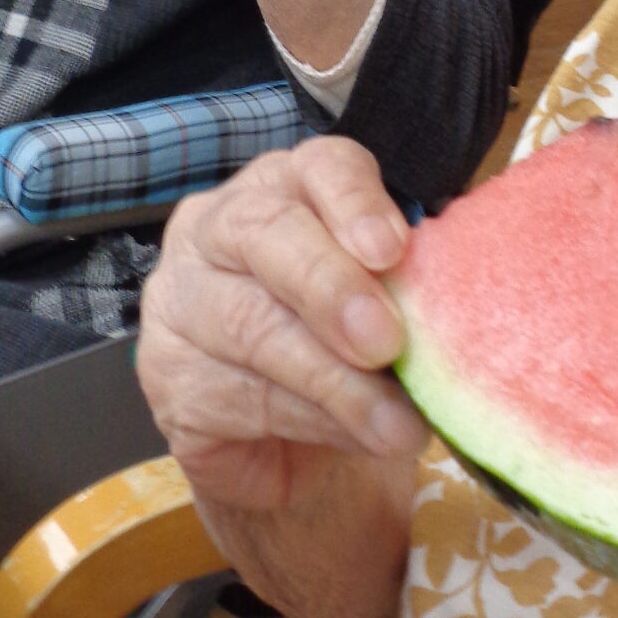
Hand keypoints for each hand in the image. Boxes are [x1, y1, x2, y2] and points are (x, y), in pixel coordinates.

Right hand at [136, 136, 422, 520]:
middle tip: (387, 342)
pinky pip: (239, 396)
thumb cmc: (351, 351)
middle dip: (331, 288)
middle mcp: (217, 229)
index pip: (318, 167)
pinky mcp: (168, 379)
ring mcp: (180, 302)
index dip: (355, 202)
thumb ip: (406, 289)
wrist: (298, 450)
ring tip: (401, 424)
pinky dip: (313, 421)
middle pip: (266, 233)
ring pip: (253, 327)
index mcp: (285, 189)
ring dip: (337, 381)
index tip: (392, 250)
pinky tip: (360, 438)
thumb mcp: (388, 308)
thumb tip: (450, 306)